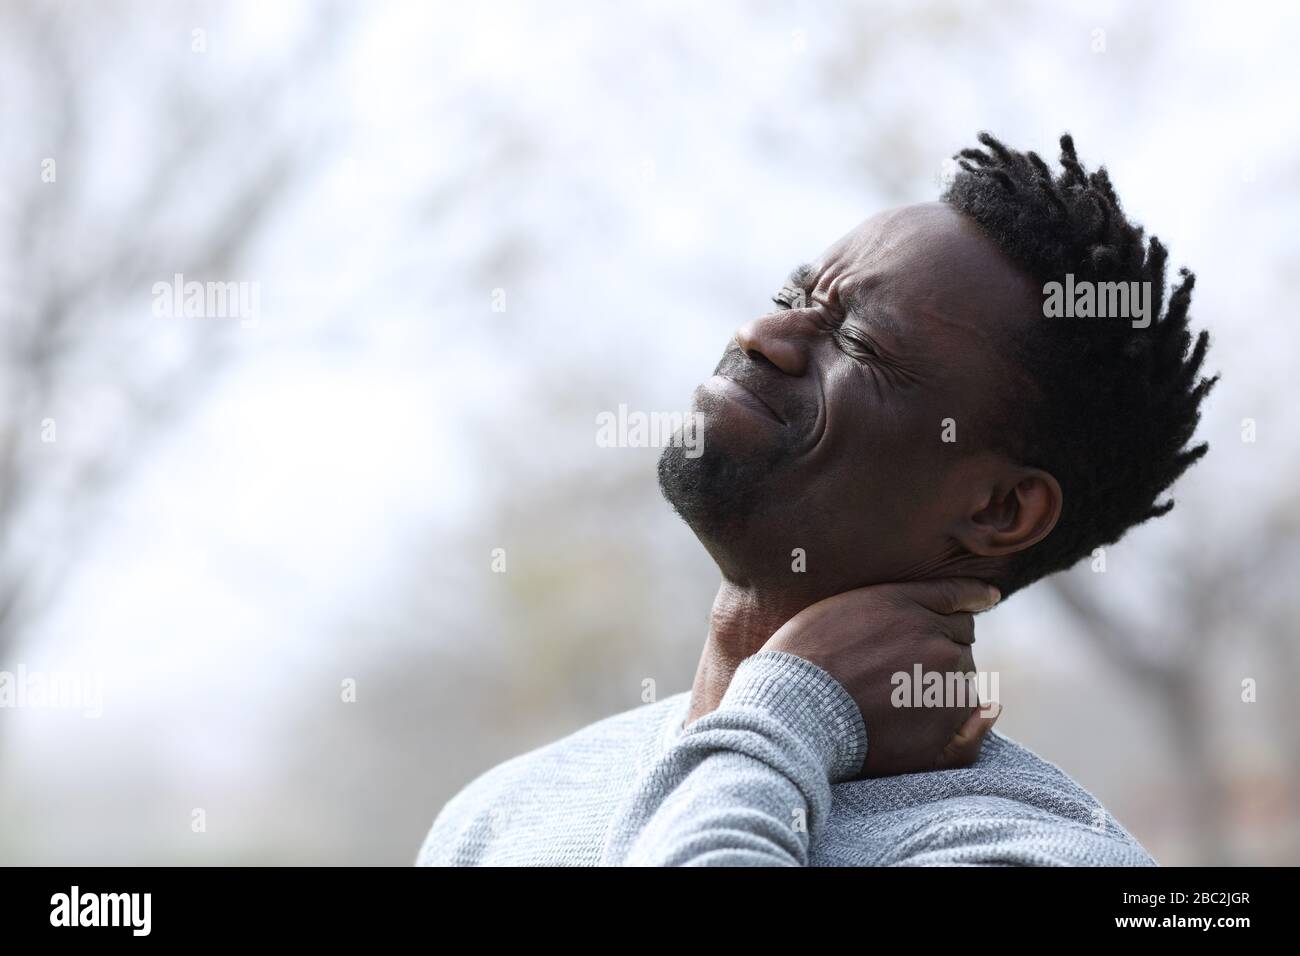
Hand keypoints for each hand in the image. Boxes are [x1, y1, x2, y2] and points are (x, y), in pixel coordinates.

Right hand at [761, 578, 1001, 776]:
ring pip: (966, 679)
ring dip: (947, 683)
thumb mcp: (843, 606)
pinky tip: (980, 715)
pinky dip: (976, 721)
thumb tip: (969, 598)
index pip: (957, 600)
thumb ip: (895, 599)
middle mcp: (935, 641)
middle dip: (943, 646)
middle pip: (962, 639)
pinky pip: (976, 722)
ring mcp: (943, 686)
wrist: (791, 709)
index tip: (983, 600)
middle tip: (905, 666)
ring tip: (903, 698)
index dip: (957, 608)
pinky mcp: (943, 729)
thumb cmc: (805, 657)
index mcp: (907, 605)